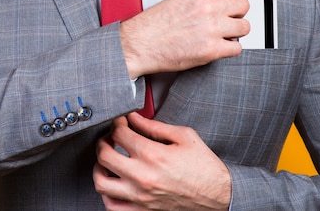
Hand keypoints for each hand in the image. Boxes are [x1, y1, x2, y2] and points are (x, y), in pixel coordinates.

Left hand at [93, 113, 231, 209]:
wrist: (219, 196)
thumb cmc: (204, 167)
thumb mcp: (184, 137)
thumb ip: (155, 126)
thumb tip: (135, 118)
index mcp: (153, 155)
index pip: (120, 134)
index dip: (117, 123)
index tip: (121, 122)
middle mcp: (142, 177)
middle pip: (104, 155)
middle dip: (103, 141)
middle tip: (110, 138)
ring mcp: (140, 197)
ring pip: (101, 183)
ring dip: (99, 167)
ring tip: (108, 160)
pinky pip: (111, 206)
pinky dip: (107, 194)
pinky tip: (115, 183)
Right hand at [120, 0, 249, 78]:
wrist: (139, 44)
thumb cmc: (156, 24)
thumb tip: (227, 4)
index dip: (235, 0)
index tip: (232, 7)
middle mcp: (208, 6)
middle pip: (244, 6)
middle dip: (238, 15)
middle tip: (229, 22)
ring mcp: (211, 28)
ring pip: (244, 27)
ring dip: (235, 33)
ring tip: (222, 36)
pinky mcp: (211, 49)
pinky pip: (236, 48)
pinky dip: (229, 50)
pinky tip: (217, 47)